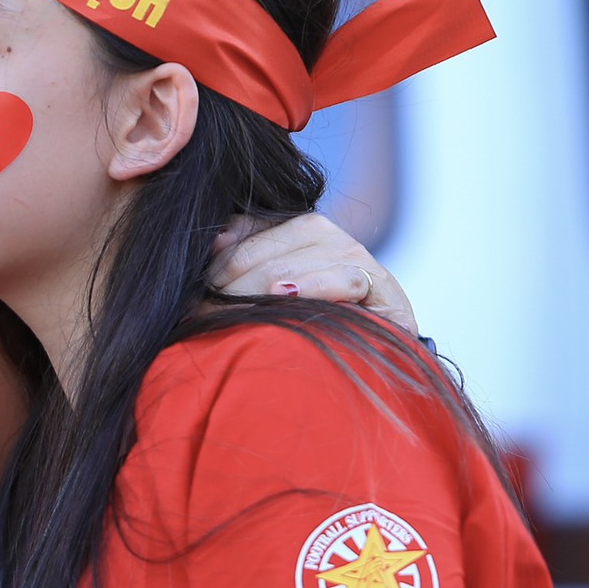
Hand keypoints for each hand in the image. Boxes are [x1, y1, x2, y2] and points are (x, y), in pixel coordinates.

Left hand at [209, 212, 417, 335]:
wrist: (368, 362)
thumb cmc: (305, 328)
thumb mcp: (265, 293)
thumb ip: (243, 260)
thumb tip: (216, 241)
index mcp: (298, 230)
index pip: (257, 226)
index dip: (227, 252)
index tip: (204, 278)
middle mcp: (329, 236)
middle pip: (274, 246)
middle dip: (236, 277)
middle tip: (207, 306)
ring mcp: (358, 259)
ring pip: (303, 258)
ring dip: (265, 285)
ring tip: (237, 307)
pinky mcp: (385, 289)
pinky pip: (348, 278)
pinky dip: (318, 285)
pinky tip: (286, 296)